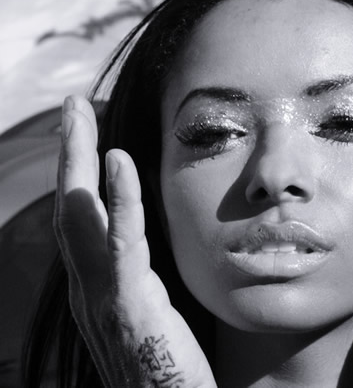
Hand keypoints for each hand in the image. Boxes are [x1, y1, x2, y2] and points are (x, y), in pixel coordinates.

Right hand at [55, 95, 215, 386]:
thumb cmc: (169, 364)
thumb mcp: (152, 309)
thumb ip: (142, 272)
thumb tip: (149, 238)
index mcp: (98, 285)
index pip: (80, 218)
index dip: (78, 173)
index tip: (85, 131)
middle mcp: (90, 287)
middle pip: (70, 205)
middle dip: (69, 153)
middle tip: (71, 105)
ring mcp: (103, 296)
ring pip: (80, 215)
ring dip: (78, 161)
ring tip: (80, 115)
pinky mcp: (129, 303)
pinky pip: (121, 242)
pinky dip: (117, 198)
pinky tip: (117, 160)